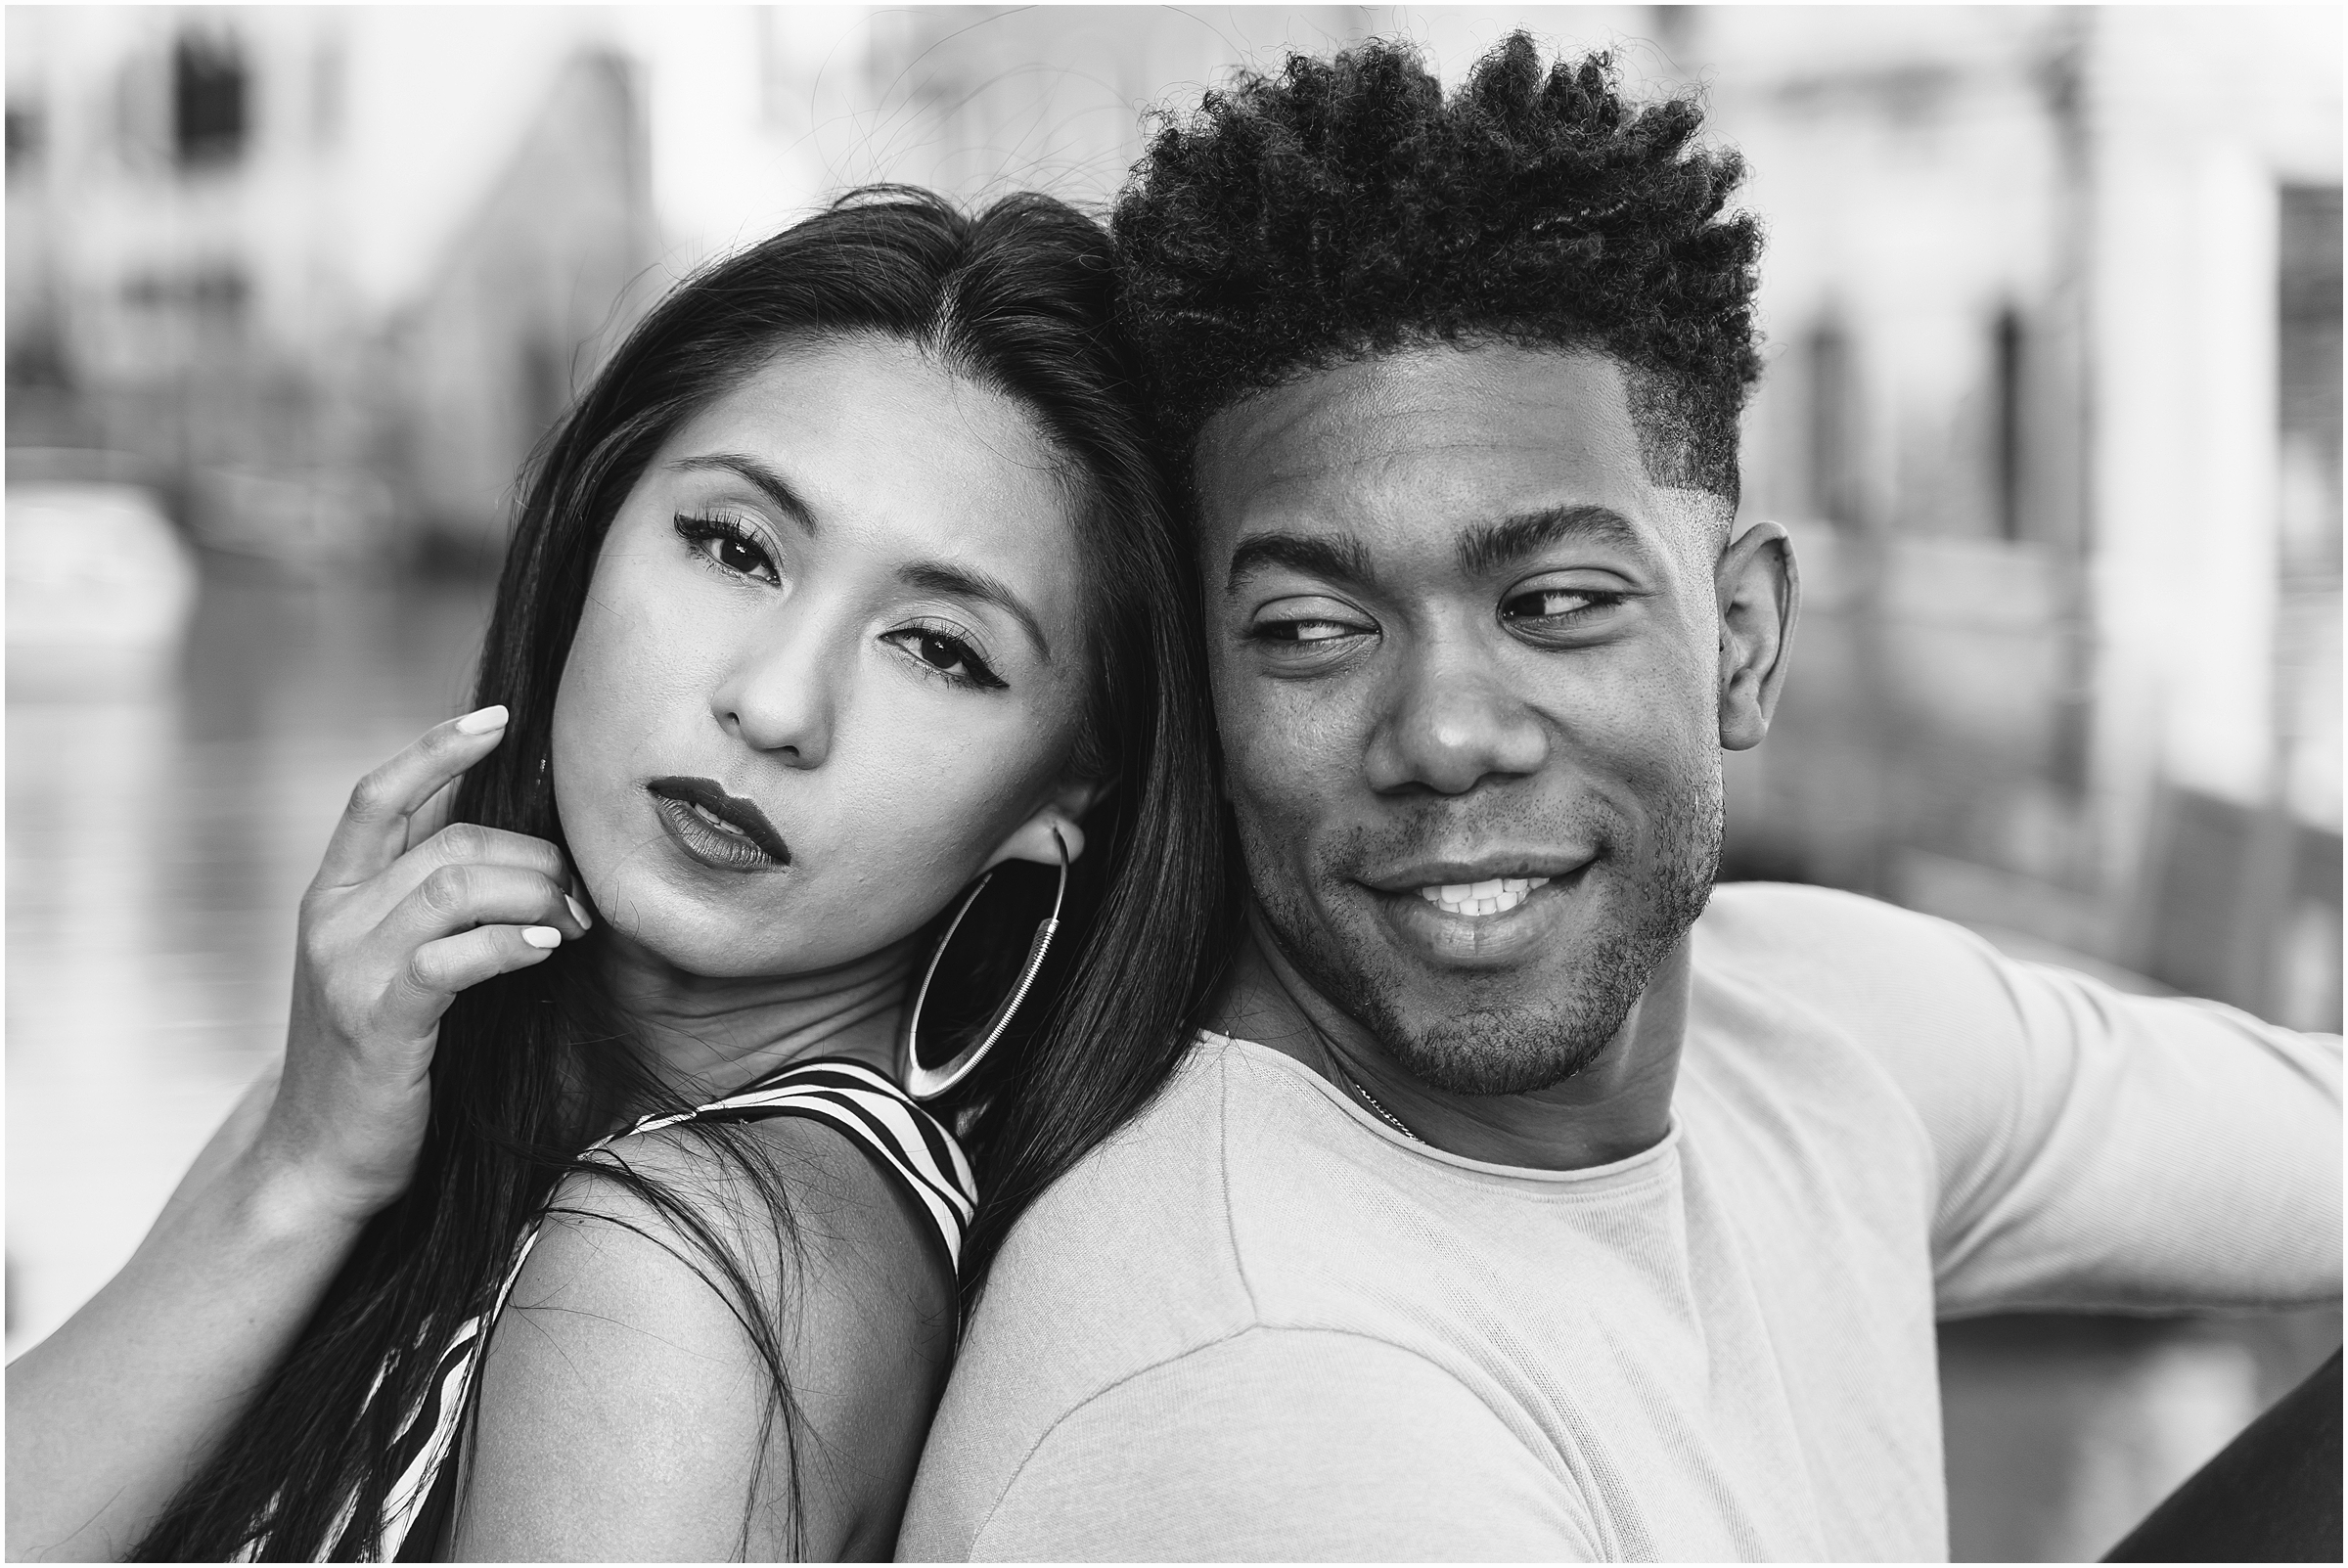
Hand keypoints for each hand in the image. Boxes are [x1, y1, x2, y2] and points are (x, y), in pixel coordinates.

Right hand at [250, 706, 591, 1223]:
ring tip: (574, 925)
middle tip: (581, 896)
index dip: (438, 747)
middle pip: (453, 841)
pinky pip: (454, 958)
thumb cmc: (379, 1048)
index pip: (378, 793)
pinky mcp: (380, 1020)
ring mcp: (350, 968)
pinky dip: (512, 943)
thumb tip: (514, 834)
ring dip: (538, 896)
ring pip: (459, 886)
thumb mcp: (389, 957)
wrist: (319, 1154)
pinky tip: (549, 949)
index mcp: (334, 891)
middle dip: (536, 857)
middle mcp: (332, 917)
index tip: (501, 720)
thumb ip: (429, 895)